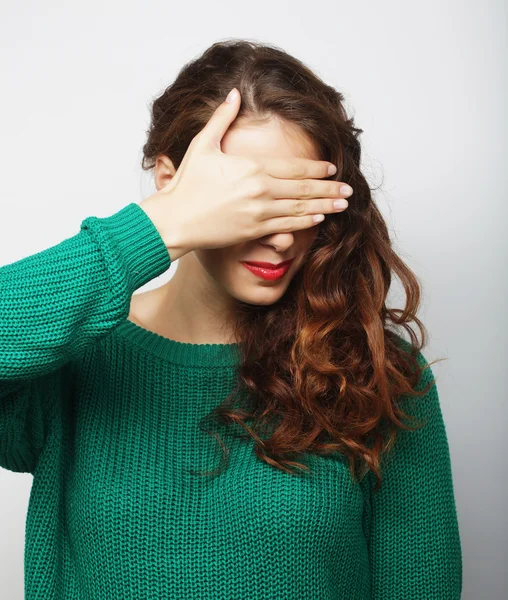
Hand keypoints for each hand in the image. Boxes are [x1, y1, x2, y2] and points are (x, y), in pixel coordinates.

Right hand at [139, 88, 351, 260]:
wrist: (175, 219)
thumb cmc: (187, 184)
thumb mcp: (202, 145)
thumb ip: (222, 118)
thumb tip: (235, 93)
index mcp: (251, 167)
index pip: (293, 167)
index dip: (316, 169)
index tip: (331, 168)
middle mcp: (260, 189)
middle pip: (304, 189)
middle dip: (329, 189)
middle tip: (349, 190)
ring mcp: (259, 212)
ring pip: (300, 208)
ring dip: (324, 206)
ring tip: (343, 205)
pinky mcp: (254, 230)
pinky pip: (287, 226)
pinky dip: (305, 222)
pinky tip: (319, 219)